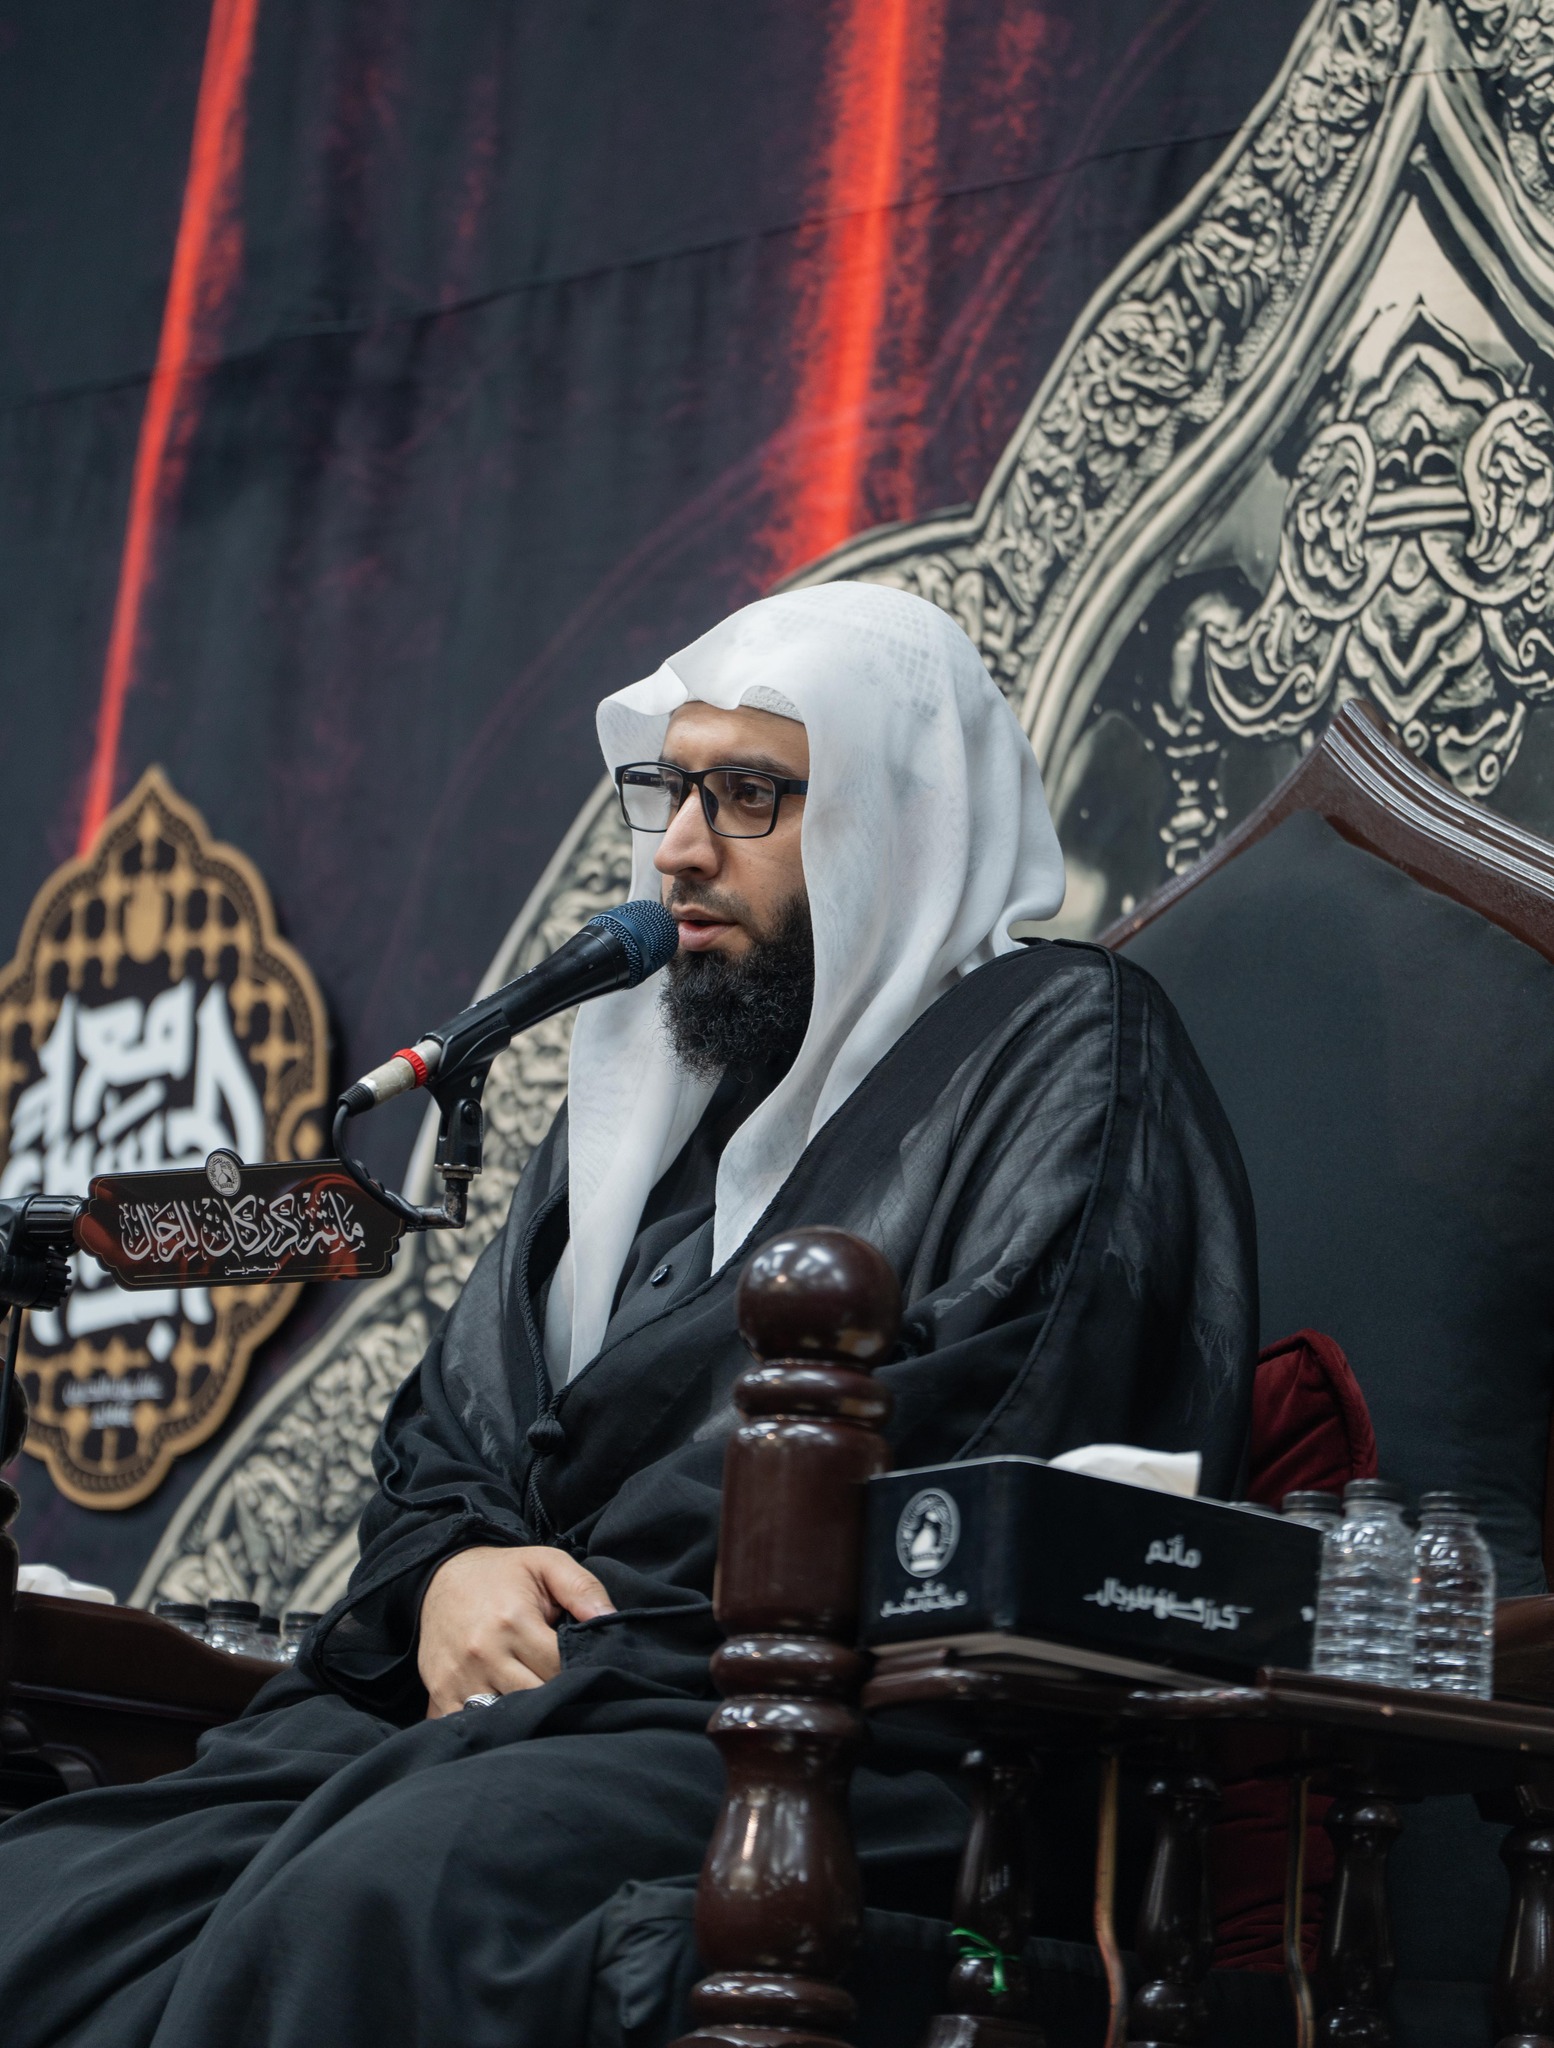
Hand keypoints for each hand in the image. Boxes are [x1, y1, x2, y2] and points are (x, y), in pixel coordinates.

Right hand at [418, 1545, 614, 1717]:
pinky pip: (469, 1728)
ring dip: (526, 1717)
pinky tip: (505, 1716)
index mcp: (513, 1620)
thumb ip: (584, 1588)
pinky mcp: (439, 1694)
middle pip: (536, 1698)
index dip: (579, 1671)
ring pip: (506, 1719)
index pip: (560, 1668)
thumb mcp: (546, 1564)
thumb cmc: (502, 1574)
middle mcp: (484, 1653)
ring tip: (539, 1703)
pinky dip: (489, 1728)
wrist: (440, 1576)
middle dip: (556, 1697)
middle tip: (567, 1689)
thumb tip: (610, 1620)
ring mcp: (458, 1678)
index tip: (586, 1668)